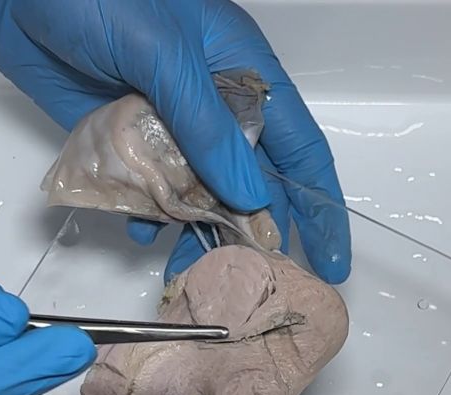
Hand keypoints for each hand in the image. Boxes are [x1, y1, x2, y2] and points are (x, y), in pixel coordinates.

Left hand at [0, 0, 350, 283]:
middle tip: (256, 284)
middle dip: (254, 232)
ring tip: (195, 275)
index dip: (318, 204)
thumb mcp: (162, 55)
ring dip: (196, 232)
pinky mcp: (119, 136)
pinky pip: (145, 188)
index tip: (332, 260)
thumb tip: (249, 198)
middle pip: (248, 180)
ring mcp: (162, 122)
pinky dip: (145, 214)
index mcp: (239, 68)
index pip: (297, 145)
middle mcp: (209, 101)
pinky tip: (139, 233)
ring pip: (196, 191)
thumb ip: (206, 127)